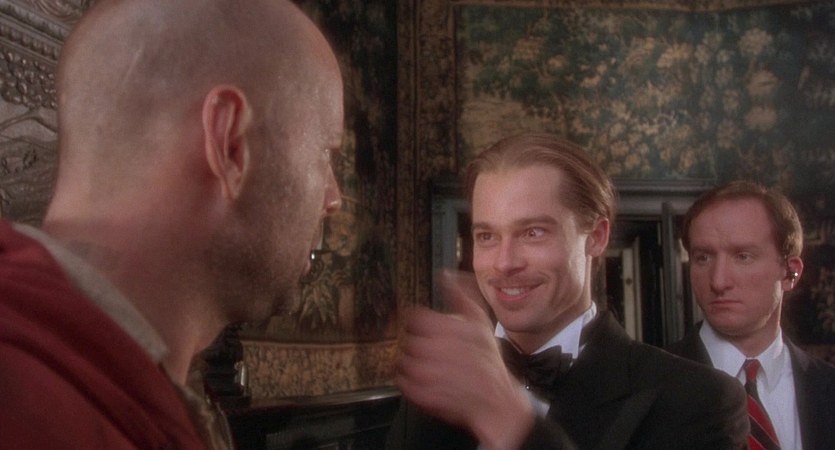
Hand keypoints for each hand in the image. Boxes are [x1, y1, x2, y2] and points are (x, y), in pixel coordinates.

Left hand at [395, 270, 534, 449]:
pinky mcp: (422, 394)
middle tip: (430, 350)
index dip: (418, 323)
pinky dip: (410, 382)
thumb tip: (447, 274)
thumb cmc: (488, 360)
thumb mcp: (479, 321)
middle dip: (417, 344)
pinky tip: (426, 380)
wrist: (497, 400)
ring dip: (412, 363)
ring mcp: (426, 373)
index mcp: (445, 328)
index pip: (414, 318)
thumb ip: (460, 295)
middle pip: (407, 340)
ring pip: (402, 361)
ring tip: (429, 366)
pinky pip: (403, 383)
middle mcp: (433, 350)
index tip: (424, 329)